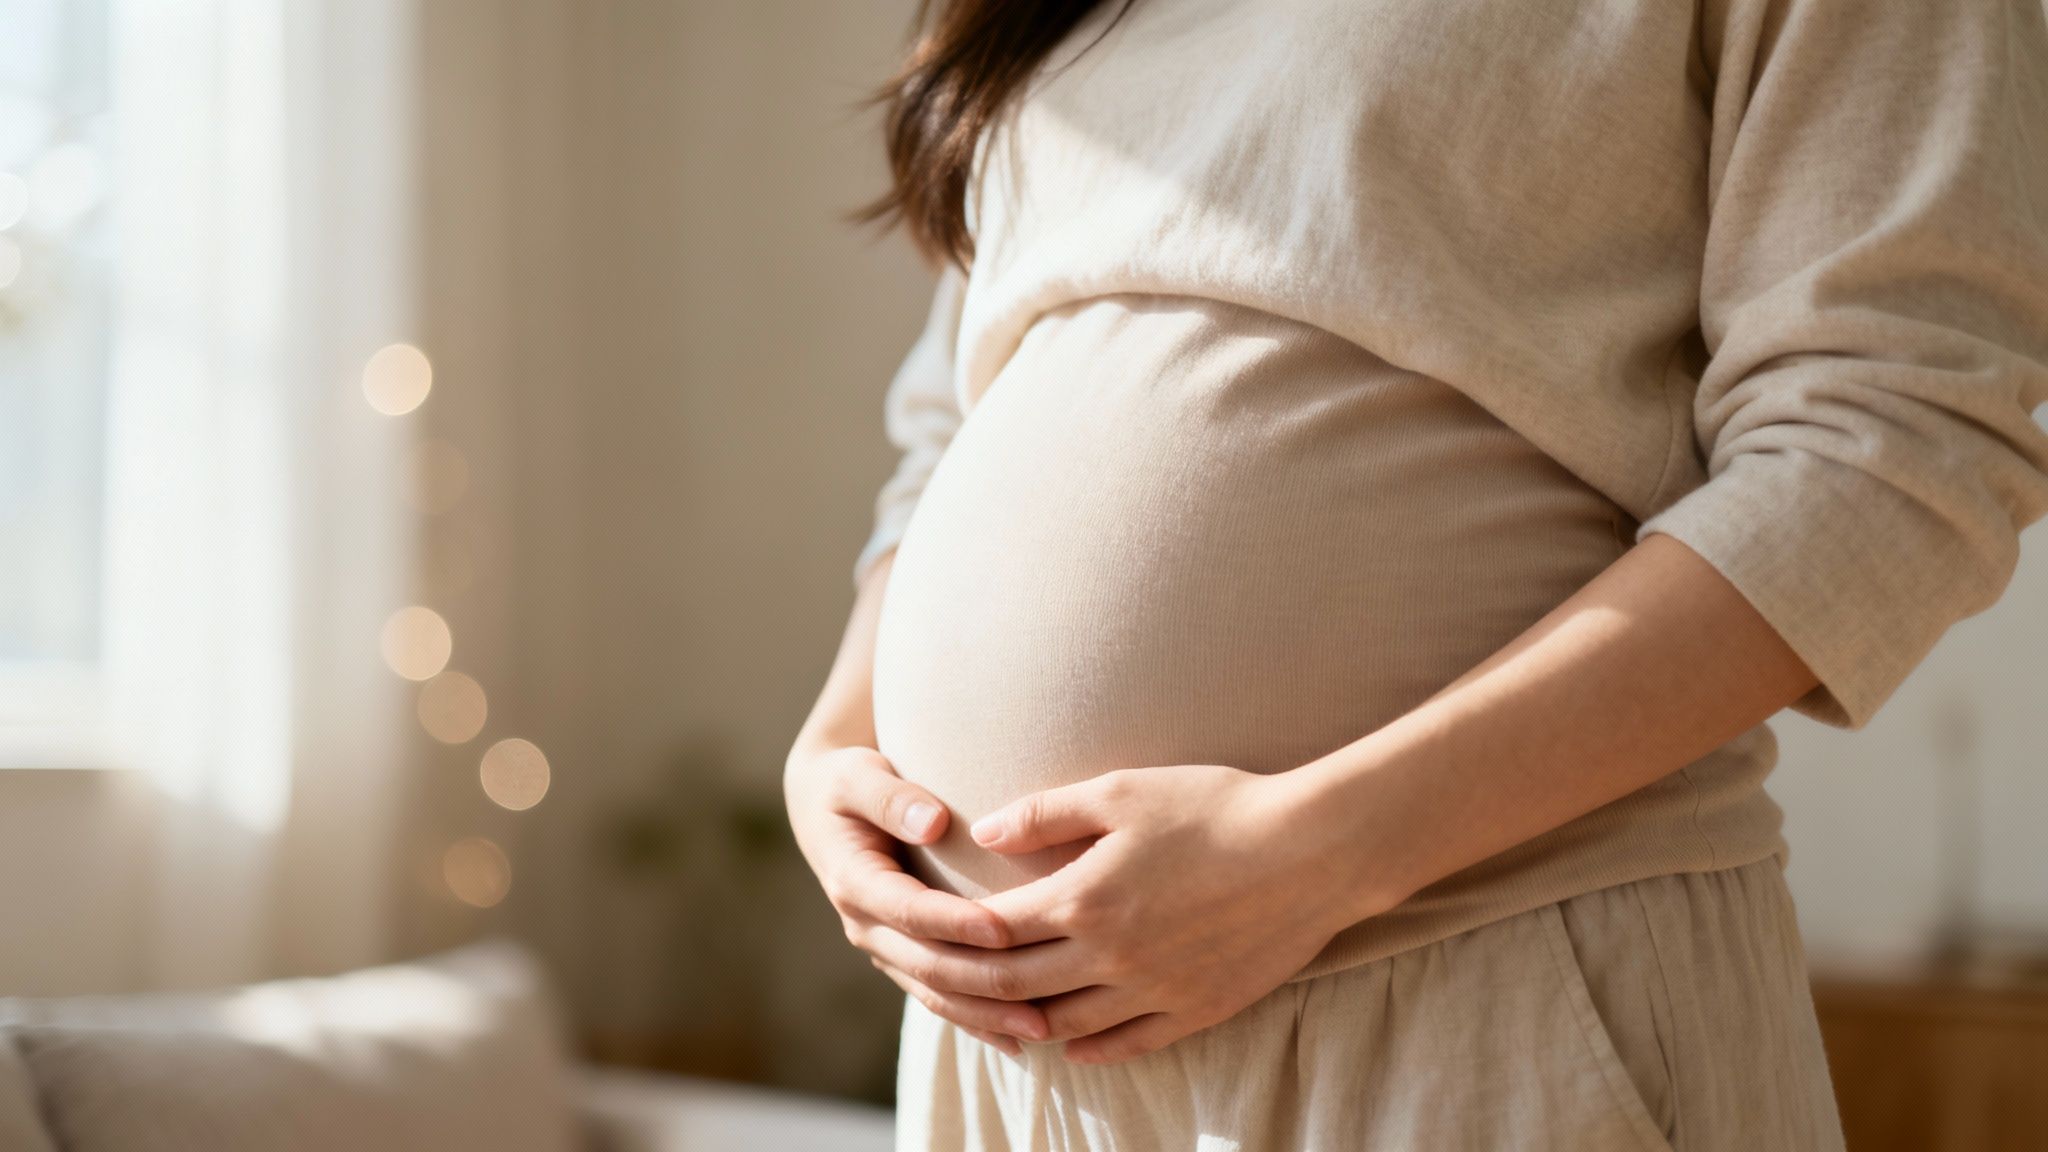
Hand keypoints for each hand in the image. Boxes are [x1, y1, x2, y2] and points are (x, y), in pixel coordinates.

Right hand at [783, 742, 1050, 1054]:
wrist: (824, 806)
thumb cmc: (848, 782)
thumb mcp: (858, 775)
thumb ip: (892, 798)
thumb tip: (932, 822)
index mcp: (854, 881)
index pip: (910, 910)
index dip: (955, 923)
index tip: (1004, 928)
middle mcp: (865, 924)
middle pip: (927, 964)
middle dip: (983, 984)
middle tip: (1042, 996)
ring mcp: (883, 947)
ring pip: (934, 993)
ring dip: (985, 1015)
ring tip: (1041, 1029)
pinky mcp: (900, 958)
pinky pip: (938, 998)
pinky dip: (976, 1020)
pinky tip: (1018, 1040)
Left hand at [963, 764, 1398, 1064]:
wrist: (1311, 850)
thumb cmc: (1215, 807)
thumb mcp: (1122, 792)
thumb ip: (1046, 814)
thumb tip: (982, 831)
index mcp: (1082, 900)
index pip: (991, 932)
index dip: (951, 934)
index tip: (929, 927)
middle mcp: (1109, 957)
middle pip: (1014, 988)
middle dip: (969, 985)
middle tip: (942, 980)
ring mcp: (1153, 992)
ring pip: (1064, 1025)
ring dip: (1023, 1022)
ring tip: (1000, 1011)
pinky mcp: (1195, 1009)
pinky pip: (1127, 1045)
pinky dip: (1088, 1048)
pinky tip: (1071, 1042)